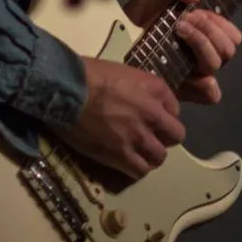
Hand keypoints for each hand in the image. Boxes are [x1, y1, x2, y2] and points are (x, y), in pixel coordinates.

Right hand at [68, 54, 186, 178]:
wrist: (66, 89)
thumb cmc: (88, 74)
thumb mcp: (123, 71)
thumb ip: (139, 88)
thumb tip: (139, 99)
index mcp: (154, 89)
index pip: (175, 108)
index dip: (163, 114)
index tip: (152, 116)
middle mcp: (153, 114)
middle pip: (175, 135)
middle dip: (165, 136)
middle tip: (150, 135)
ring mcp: (138, 137)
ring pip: (159, 156)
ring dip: (152, 154)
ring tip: (139, 152)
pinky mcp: (121, 155)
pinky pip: (140, 170)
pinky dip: (137, 169)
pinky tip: (128, 162)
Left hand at [126, 0, 241, 104]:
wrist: (117, 28)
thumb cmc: (145, 10)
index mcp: (207, 33)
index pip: (232, 36)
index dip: (220, 24)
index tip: (196, 11)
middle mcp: (203, 54)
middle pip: (227, 50)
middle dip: (208, 30)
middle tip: (183, 20)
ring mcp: (192, 72)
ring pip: (215, 66)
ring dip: (202, 45)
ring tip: (178, 30)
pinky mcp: (180, 86)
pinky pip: (207, 95)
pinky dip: (205, 86)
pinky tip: (191, 72)